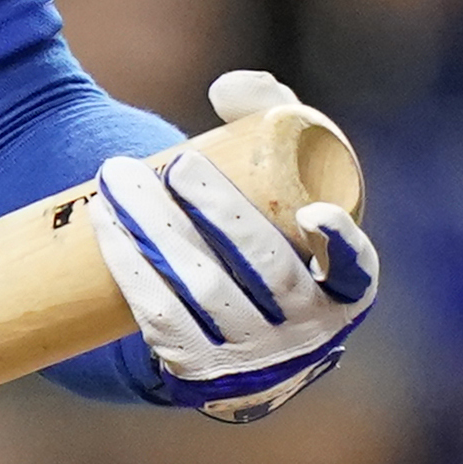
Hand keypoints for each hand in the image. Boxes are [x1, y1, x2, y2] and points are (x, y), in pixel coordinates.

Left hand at [92, 69, 378, 422]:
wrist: (213, 323)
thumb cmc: (257, 235)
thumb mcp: (277, 177)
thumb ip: (269, 116)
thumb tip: (227, 91)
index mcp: (343, 292)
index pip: (356, 274)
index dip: (342, 248)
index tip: (310, 214)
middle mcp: (304, 333)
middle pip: (265, 271)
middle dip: (219, 213)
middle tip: (175, 166)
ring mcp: (248, 359)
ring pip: (204, 289)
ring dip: (157, 229)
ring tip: (119, 179)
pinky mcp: (194, 371)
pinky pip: (159, 316)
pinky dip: (130, 265)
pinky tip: (106, 223)